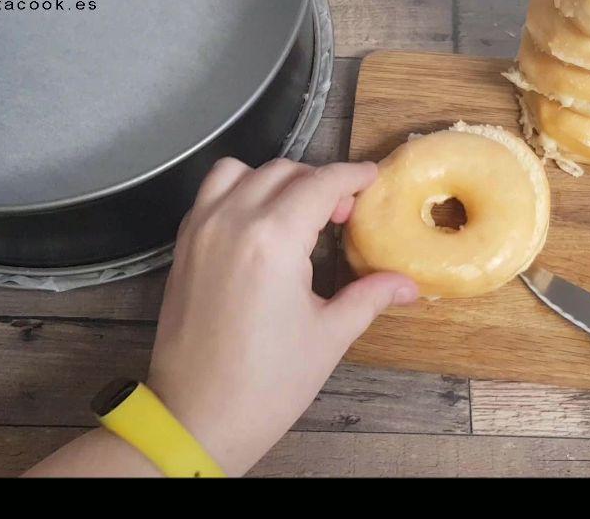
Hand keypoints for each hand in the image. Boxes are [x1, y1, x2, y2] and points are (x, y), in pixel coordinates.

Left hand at [145, 157, 417, 475]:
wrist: (196, 418)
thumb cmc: (265, 384)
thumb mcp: (328, 337)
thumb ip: (369, 297)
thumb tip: (407, 284)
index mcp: (272, 240)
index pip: (320, 183)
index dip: (352, 176)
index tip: (371, 179)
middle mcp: (232, 222)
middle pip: (284, 171)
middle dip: (319, 182)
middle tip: (343, 213)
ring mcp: (200, 231)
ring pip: (241, 171)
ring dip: (275, 180)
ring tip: (297, 212)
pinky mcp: (183, 247)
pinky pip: (210, 195)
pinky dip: (238, 192)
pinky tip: (260, 224)